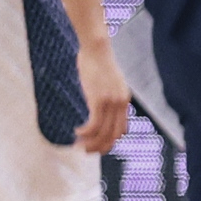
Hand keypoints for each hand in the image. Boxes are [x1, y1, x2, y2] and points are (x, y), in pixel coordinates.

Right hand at [74, 41, 130, 155]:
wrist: (97, 48)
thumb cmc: (97, 62)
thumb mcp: (106, 81)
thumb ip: (104, 94)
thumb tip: (96, 101)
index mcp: (124, 101)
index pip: (121, 130)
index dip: (109, 142)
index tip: (95, 145)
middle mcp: (121, 104)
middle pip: (113, 136)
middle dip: (99, 147)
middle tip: (85, 151)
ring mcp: (111, 103)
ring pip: (103, 133)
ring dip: (90, 142)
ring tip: (78, 145)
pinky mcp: (99, 100)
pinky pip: (94, 124)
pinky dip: (85, 132)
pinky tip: (77, 132)